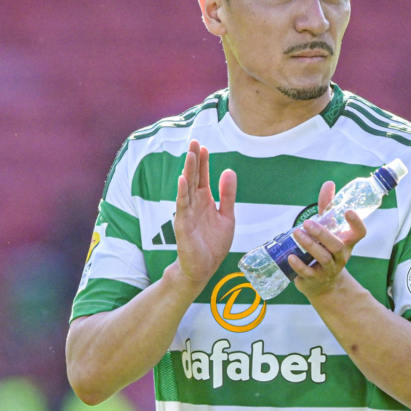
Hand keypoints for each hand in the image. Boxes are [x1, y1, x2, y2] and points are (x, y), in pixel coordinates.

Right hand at [173, 140, 236, 284]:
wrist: (204, 268)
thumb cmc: (213, 244)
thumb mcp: (227, 216)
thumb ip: (228, 195)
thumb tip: (229, 171)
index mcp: (204, 201)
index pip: (202, 177)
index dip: (203, 162)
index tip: (202, 146)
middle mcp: (194, 204)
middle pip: (193, 178)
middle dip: (194, 160)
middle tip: (194, 141)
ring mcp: (187, 213)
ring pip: (187, 188)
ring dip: (188, 171)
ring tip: (189, 154)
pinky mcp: (183, 226)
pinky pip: (182, 207)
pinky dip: (182, 193)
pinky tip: (182, 180)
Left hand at [289, 181, 366, 297]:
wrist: (322, 285)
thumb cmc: (325, 249)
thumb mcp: (327, 228)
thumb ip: (327, 207)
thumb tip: (329, 183)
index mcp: (346, 242)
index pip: (359, 233)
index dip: (356, 222)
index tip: (348, 211)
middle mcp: (340, 256)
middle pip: (337, 245)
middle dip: (322, 234)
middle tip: (307, 223)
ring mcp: (328, 269)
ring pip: (323, 257)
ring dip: (309, 245)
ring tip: (297, 233)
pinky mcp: (314, 279)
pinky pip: (308, 272)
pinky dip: (299, 265)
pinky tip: (291, 256)